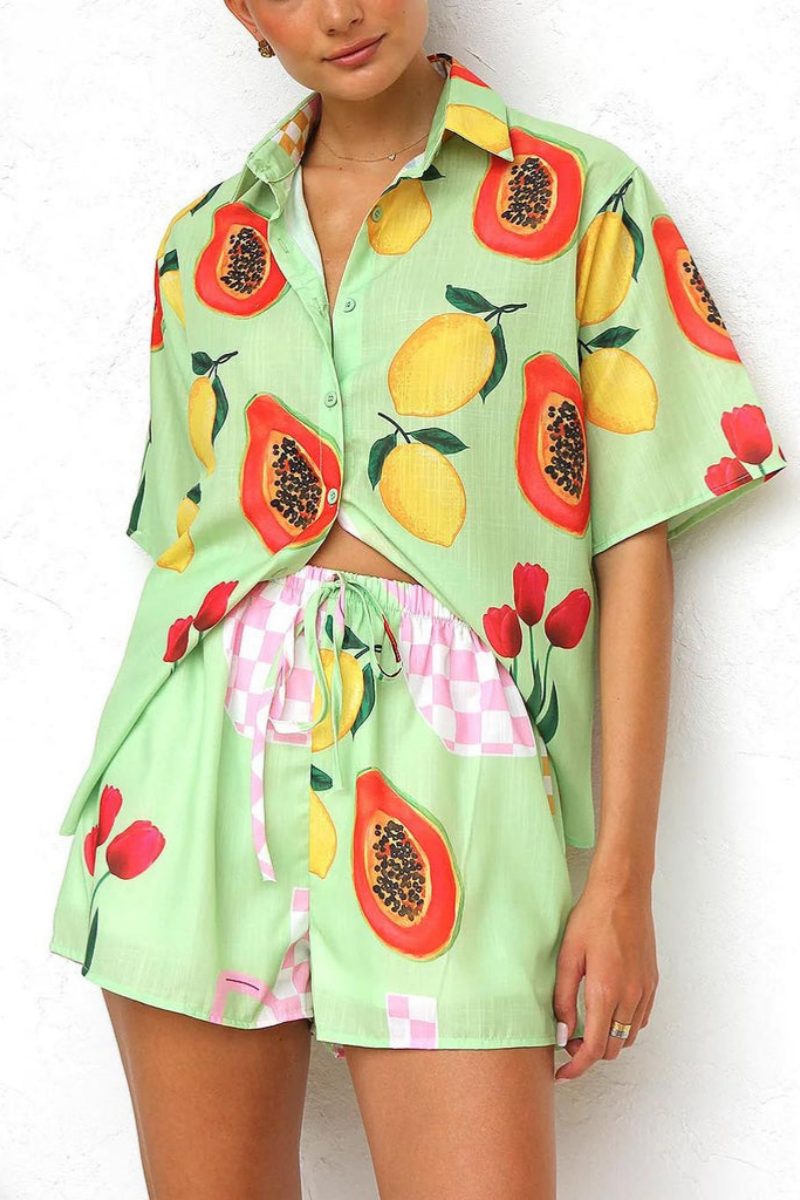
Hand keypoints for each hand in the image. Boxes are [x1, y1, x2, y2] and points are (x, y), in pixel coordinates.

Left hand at [552, 880, 658, 1081]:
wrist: (623, 892)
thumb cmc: (592, 918)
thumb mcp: (567, 956)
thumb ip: (562, 998)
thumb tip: (561, 1032)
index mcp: (606, 991)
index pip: (594, 1048)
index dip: (577, 1067)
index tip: (562, 1073)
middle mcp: (631, 997)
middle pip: (612, 1048)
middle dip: (589, 1053)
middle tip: (567, 1040)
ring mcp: (645, 990)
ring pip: (628, 1037)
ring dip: (607, 1040)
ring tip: (584, 1025)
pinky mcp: (653, 982)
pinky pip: (640, 1020)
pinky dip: (623, 1026)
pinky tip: (606, 1011)